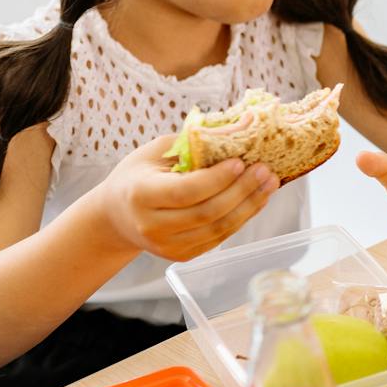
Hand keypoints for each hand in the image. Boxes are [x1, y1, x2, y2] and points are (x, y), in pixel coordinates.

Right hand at [95, 134, 279, 261]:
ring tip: (269, 184)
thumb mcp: (154, 152)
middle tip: (265, 170)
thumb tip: (236, 130)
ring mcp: (167, 246)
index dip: (217, 179)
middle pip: (208, 213)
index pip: (186, 191)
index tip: (241, 162)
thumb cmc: (138, 176)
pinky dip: (241, 218)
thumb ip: (191, 144)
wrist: (116, 215)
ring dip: (249, 206)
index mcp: (141, 195)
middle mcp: (152, 226)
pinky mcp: (181, 255)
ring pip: (218, 229)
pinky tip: (255, 200)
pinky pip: (219, 237)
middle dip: (242, 191)